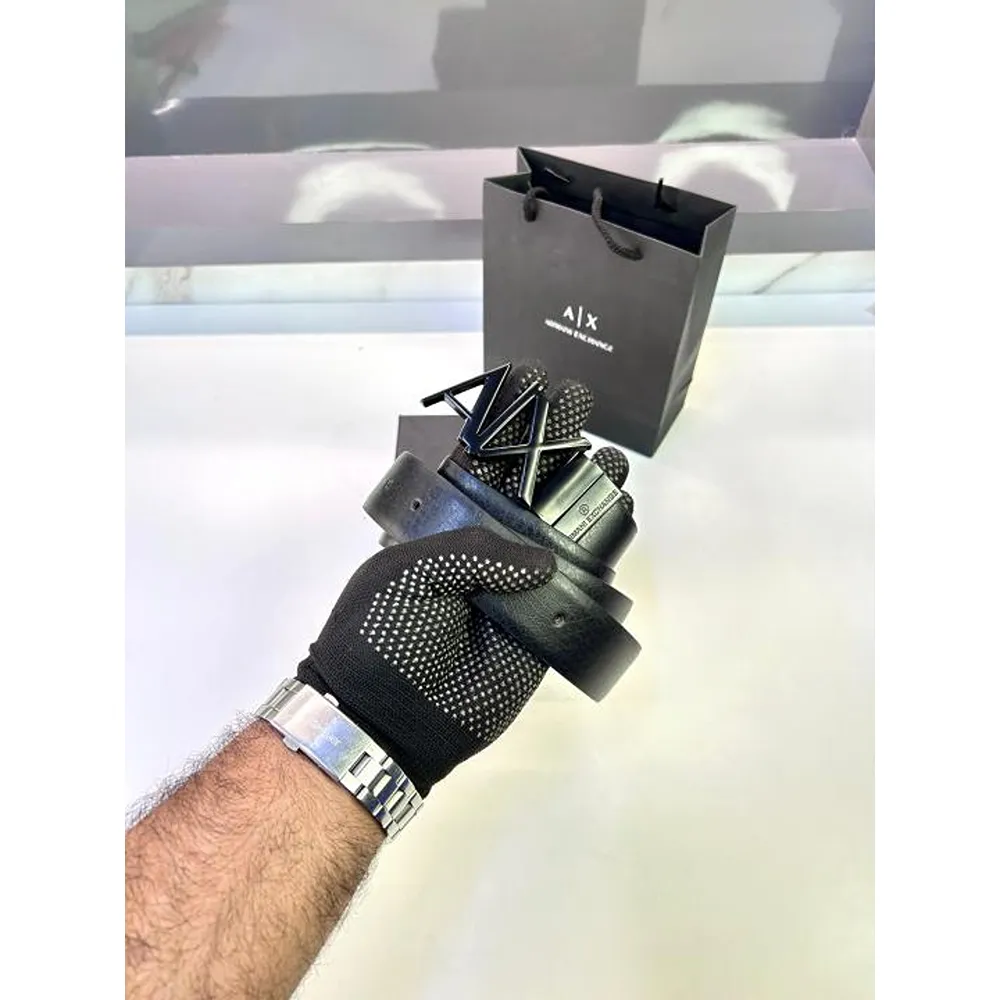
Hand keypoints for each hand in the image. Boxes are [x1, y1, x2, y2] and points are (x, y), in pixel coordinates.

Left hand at [298, 364, 632, 794]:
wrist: (390, 716)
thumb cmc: (383, 632)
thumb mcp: (410, 572)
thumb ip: (475, 551)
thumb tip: (540, 560)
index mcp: (446, 527)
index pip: (483, 468)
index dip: (509, 432)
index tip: (536, 389)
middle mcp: (486, 549)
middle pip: (530, 493)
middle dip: (555, 452)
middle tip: (581, 414)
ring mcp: (518, 587)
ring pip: (561, 537)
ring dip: (586, 499)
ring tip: (611, 465)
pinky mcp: (544, 628)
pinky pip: (577, 592)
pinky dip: (601, 563)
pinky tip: (618, 526)